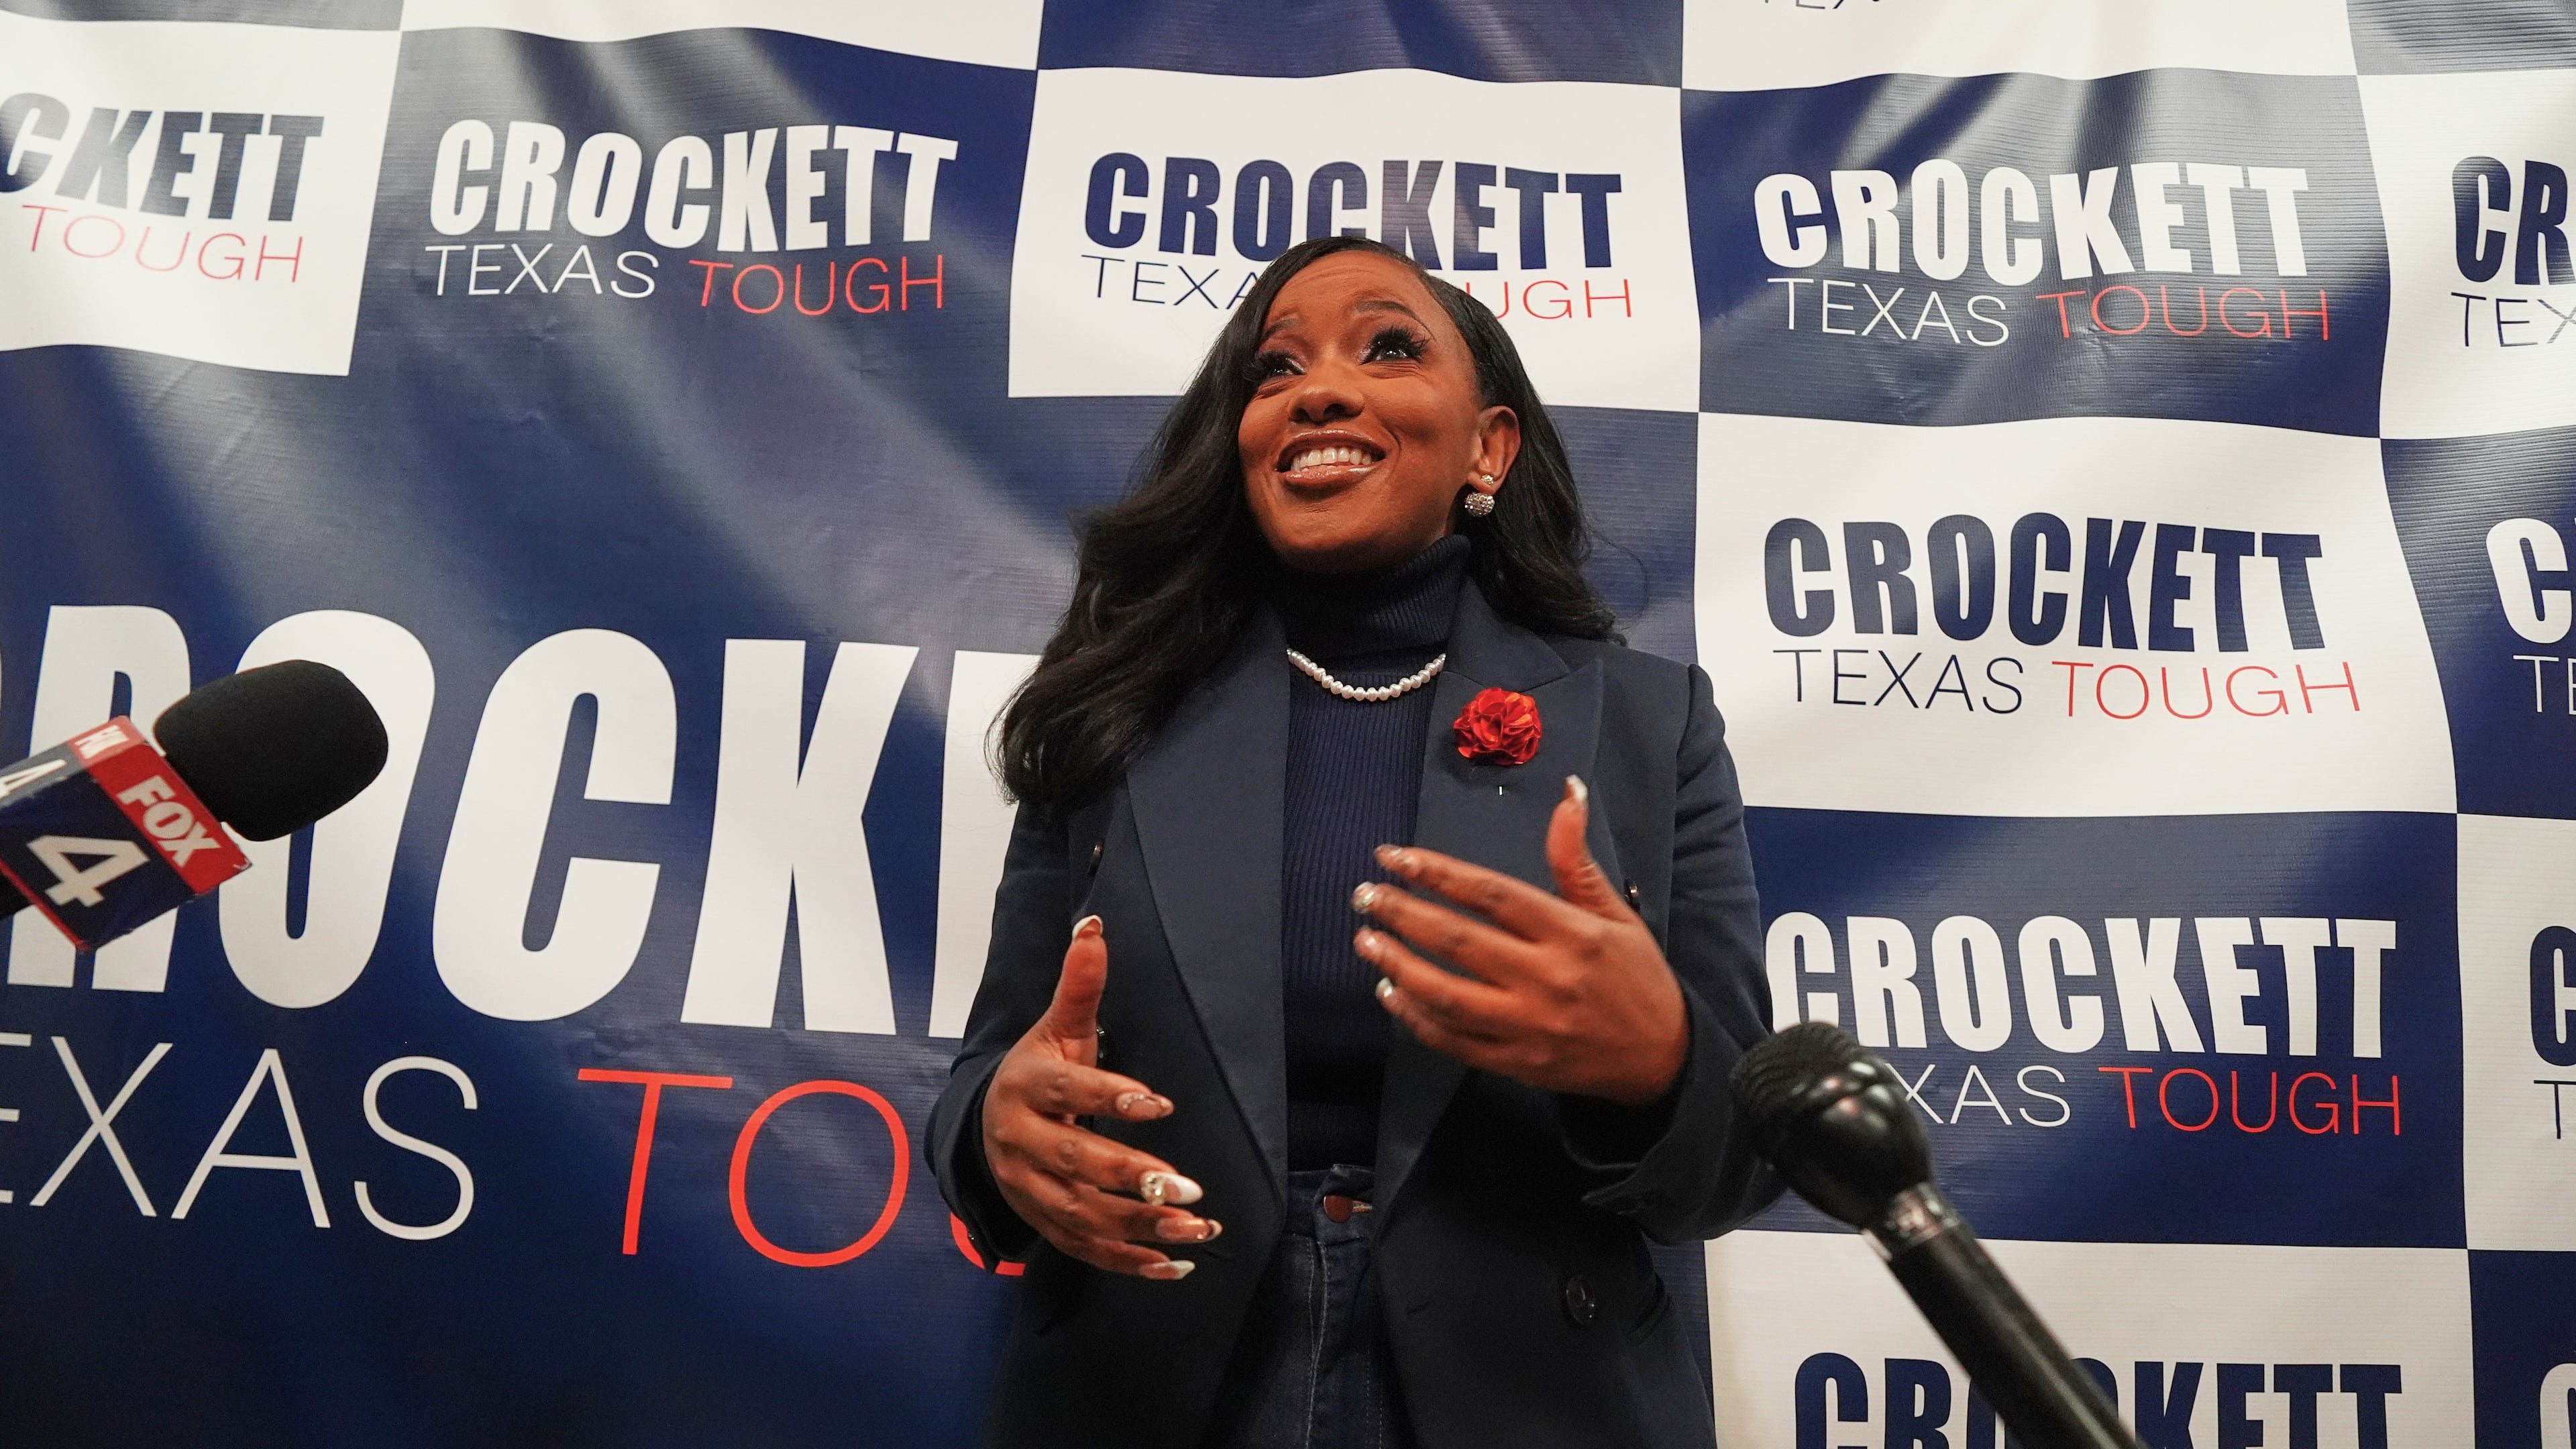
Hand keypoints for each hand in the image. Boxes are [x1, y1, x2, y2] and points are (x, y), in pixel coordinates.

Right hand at [979, 914, 1220, 1278]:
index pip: (1067, 1091)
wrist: (987, 1121)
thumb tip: (1095, 925)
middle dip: (1133, 1179)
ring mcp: (1026, 1188)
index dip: (1111, 1098)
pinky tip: (1172, 1264)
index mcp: (1025, 1086)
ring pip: (1081, 1214)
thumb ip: (1080, 985)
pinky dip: (1126, 1260)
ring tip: (1196, 1229)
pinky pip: (1081, 1247)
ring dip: (1140, 1228)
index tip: (1161, 1104)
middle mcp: (1019, 1141)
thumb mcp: (1059, 1028)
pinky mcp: (1039, 1222)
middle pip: (1075, 1164)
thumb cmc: (1040, 1069)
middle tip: (1191, 1189)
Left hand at [1353, 776, 1688, 1106]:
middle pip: (1459, 942)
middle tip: (1364, 896)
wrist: (1663, 1060)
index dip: (1437, 873)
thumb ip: (1576, 859)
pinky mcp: (1518, 1065)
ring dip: (1398, 966)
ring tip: (1366, 941)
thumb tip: (1569, 791)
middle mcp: (1548, 979)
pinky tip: (1390, 993)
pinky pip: (1454, 1042)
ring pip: (1447, 995)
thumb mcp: (1615, 913)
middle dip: (1403, 914)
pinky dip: (1416, 1019)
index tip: (1394, 857)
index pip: (1491, 894)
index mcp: (1572, 934)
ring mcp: (1530, 1027)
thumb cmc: (1635, 977)